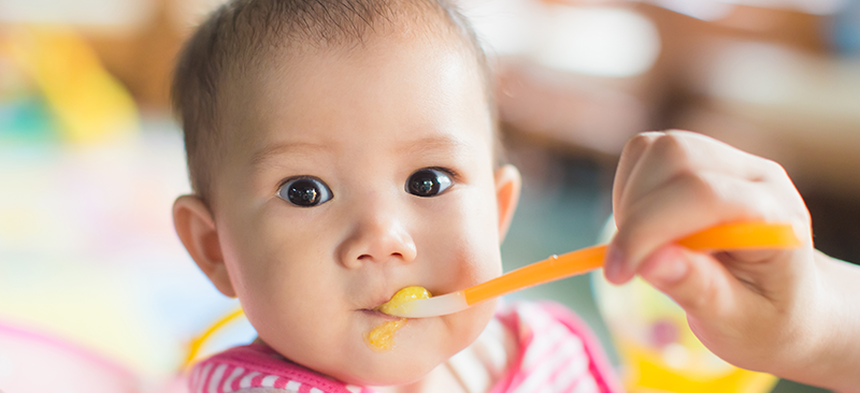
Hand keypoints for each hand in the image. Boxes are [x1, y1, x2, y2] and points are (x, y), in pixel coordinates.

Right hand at [604, 131, 859, 390]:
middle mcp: (754, 175)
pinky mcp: (695, 157)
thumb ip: (700, 291)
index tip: (618, 274)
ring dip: (628, 202)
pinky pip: (643, 153)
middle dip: (635, 213)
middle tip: (627, 267)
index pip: (706, 194)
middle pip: (675, 156)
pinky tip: (643, 230)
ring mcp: (725, 160)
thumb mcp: (740, 323)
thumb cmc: (763, 318)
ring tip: (642, 249)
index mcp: (777, 215)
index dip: (649, 228)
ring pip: (653, 149)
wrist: (781, 301)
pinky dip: (627, 191)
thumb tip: (649, 262)